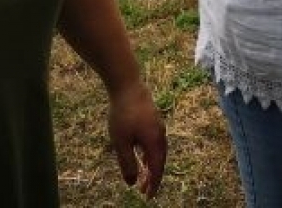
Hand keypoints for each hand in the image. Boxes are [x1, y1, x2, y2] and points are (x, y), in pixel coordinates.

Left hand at [106, 80, 166, 197]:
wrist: (128, 86)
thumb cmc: (123, 115)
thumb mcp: (121, 143)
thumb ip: (127, 164)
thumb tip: (132, 182)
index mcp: (155, 143)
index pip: (157, 169)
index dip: (153, 184)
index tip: (148, 197)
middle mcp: (160, 136)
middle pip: (160, 162)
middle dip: (153, 177)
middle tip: (144, 191)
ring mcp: (158, 127)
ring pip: (158, 152)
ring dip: (151, 166)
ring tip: (144, 176)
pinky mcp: (153, 121)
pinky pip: (155, 143)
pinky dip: (150, 155)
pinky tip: (142, 156)